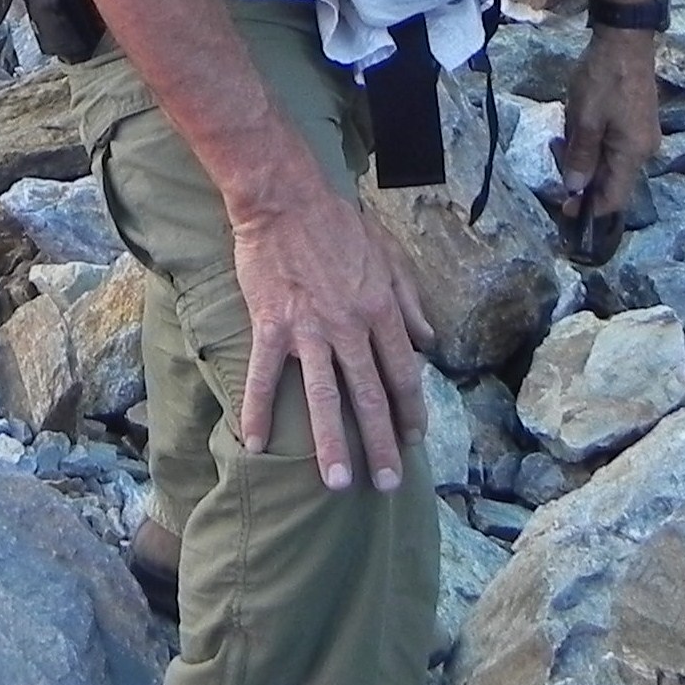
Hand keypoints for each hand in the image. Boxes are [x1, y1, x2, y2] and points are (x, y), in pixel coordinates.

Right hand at [229, 177, 434, 494]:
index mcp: (380, 309)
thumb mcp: (387, 255)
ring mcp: (309, 328)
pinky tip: (255, 444)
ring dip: (331, 444)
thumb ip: (409, 300)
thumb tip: (429, 340)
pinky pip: (262, 375)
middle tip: (387, 485)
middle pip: (370, 395)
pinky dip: (258, 411)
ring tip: (337, 484)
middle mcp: (350, 325)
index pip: (402, 372)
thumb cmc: (338, 223)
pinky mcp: (271, 324)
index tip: (414, 440)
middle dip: (381, 444)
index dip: (411, 410)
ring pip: (324, 397)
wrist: (285, 198)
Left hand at [560, 28, 660, 236]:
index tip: (562, 205)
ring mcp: (642, 135)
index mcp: (633, 154)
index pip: (613, 199)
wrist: (625, 38)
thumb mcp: (584, 118)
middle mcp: (643, 150)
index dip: (588, 209)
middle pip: (611, 180)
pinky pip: (613, 143)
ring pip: (610, 160)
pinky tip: (579, 120)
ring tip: (566, 128)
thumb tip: (574, 189)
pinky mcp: (637, 120)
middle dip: (581, 174)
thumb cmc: (603, 78)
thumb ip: (580, 157)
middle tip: (557, 149)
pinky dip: (593, 140)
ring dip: (584, 153)